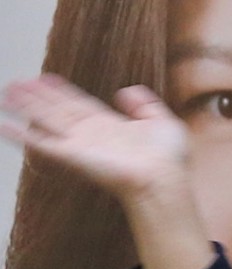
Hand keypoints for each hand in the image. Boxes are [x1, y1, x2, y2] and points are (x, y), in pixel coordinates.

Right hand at [1, 74, 213, 268]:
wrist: (163, 180)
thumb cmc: (168, 159)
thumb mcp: (162, 121)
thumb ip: (145, 104)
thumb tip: (125, 91)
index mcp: (110, 126)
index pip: (79, 104)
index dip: (61, 91)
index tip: (45, 78)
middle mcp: (91, 135)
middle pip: (57, 110)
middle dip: (36, 97)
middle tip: (15, 84)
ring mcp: (79, 146)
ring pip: (45, 121)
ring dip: (25, 108)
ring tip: (6, 94)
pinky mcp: (71, 156)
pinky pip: (41, 144)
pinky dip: (21, 135)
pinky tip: (4, 126)